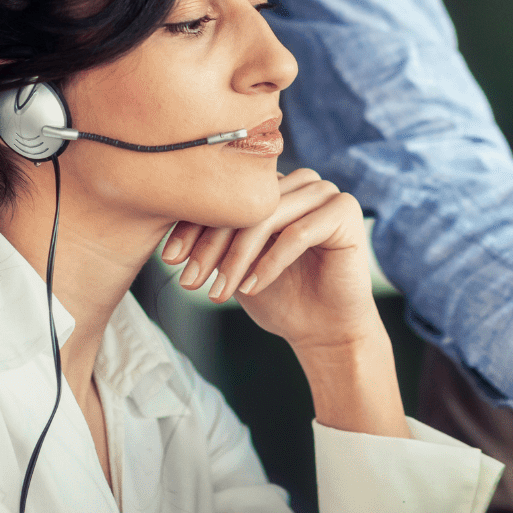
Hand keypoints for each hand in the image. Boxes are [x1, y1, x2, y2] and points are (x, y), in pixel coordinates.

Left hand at [160, 168, 380, 351]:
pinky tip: (250, 288)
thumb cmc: (279, 296)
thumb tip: (167, 237)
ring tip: (218, 292)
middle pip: (246, 204)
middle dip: (212, 244)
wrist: (324, 331)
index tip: (169, 258)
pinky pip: (299, 233)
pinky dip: (270, 262)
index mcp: (275, 185)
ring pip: (269, 217)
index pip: (229, 195)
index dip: (196, 226)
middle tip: (189, 279)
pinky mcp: (345, 212)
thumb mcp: (236, 266)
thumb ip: (214, 243)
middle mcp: (300, 181)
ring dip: (238, 257)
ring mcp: (325, 192)